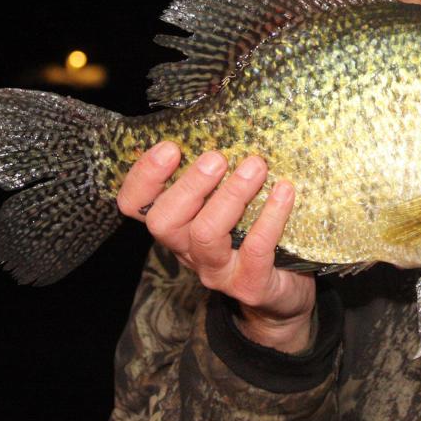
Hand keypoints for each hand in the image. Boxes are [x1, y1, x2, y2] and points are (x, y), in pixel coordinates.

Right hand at [117, 142, 315, 352]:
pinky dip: (271, 216)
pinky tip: (285, 191)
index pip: (135, 204)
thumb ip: (220, 176)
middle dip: (189, 185)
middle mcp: (187, 250)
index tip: (170, 147)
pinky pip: (255, 250)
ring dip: (231, 195)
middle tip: (217, 158)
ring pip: (206, 234)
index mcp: (176, 224)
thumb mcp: (229, 205)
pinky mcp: (249, 285)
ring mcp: (216, 271)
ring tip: (256, 167)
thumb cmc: (253, 237)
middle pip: (164, 221)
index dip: (144, 176)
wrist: (282, 297)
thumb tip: (231, 124)